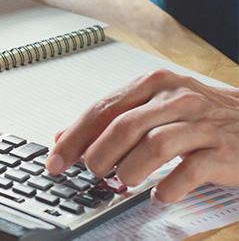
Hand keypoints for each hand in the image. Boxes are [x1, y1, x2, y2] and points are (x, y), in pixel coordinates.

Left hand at [45, 68, 238, 202]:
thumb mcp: (155, 106)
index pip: (102, 109)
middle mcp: (176, 98)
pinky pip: (189, 171)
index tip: (56, 159)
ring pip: (153, 146)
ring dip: (130, 170)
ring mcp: (201, 124)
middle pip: (124, 127)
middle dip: (99, 155)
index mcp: (153, 84)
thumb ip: (111, 119)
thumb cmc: (201, 115)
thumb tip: (64, 138)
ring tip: (125, 181)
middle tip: (94, 172)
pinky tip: (160, 194)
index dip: (74, 137)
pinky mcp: (223, 151)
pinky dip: (168, 188)